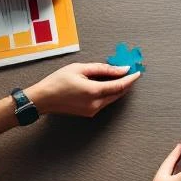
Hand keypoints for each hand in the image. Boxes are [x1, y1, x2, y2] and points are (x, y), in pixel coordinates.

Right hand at [25, 62, 139, 117]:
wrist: (42, 99)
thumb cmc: (57, 81)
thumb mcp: (80, 68)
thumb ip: (103, 69)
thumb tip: (121, 69)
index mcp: (94, 92)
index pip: (120, 85)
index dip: (131, 78)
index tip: (138, 71)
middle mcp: (96, 104)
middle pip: (119, 93)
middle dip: (127, 82)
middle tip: (131, 71)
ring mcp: (93, 110)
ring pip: (113, 98)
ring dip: (118, 87)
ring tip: (119, 74)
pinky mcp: (90, 113)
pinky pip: (105, 101)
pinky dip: (109, 92)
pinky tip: (107, 83)